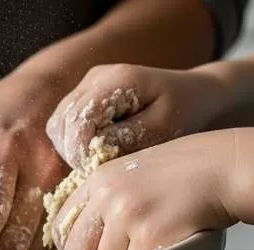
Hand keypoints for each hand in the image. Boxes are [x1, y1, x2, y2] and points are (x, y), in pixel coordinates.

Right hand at [47, 64, 228, 167]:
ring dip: (72, 150)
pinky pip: (63, 127)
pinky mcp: (84, 96)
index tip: (102, 168)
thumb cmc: (186, 112)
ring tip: (102, 159)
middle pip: (61, 124)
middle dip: (75, 153)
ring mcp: (86, 85)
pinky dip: (74, 144)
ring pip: (57, 126)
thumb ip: (128, 137)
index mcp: (117, 80)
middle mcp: (95, 77)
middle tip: (102, 168)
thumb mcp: (164, 128)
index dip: (83, 152)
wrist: (196, 94)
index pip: (78, 121)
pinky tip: (99, 151)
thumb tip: (92, 152)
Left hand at [52, 130, 238, 249]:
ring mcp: (128, 215)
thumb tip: (87, 240)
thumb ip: (110, 199)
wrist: (228, 168)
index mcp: (99, 178)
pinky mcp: (151, 235)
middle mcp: (107, 195)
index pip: (62, 224)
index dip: (78, 243)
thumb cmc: (189, 173)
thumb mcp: (137, 172)